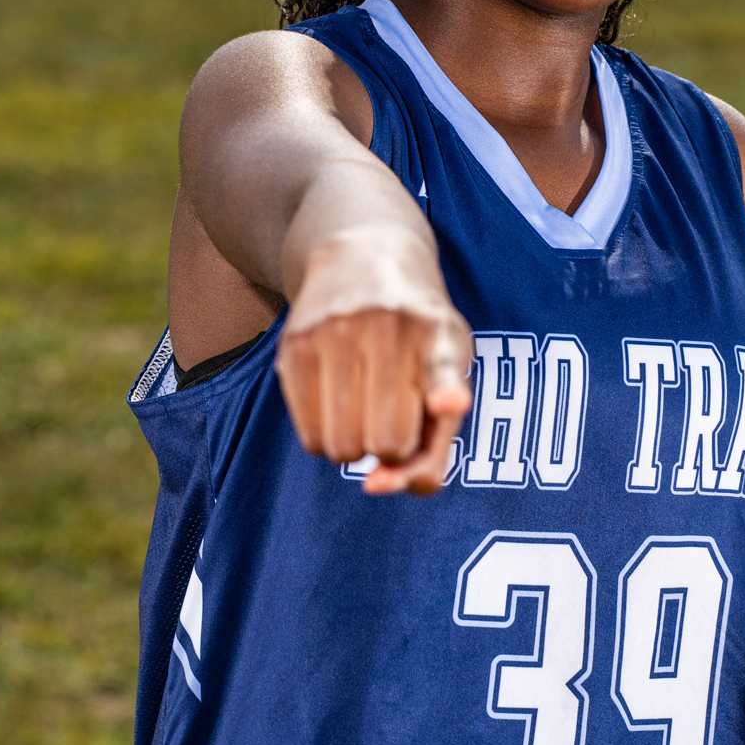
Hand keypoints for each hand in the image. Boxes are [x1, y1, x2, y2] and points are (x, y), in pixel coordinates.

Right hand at [276, 227, 472, 495]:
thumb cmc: (418, 335)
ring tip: (365, 410)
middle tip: (394, 416)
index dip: (445, 392)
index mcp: (439, 334)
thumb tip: (377, 487)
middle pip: (387, 442)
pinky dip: (326, 440)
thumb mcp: (446, 374)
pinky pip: (309, 438)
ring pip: (342, 447)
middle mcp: (387, 328)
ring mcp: (334, 332)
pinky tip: (338, 407)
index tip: (451, 402)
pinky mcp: (293, 345)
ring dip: (357, 448)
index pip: (442, 369)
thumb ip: (435, 446)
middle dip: (394, 448)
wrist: (364, 257)